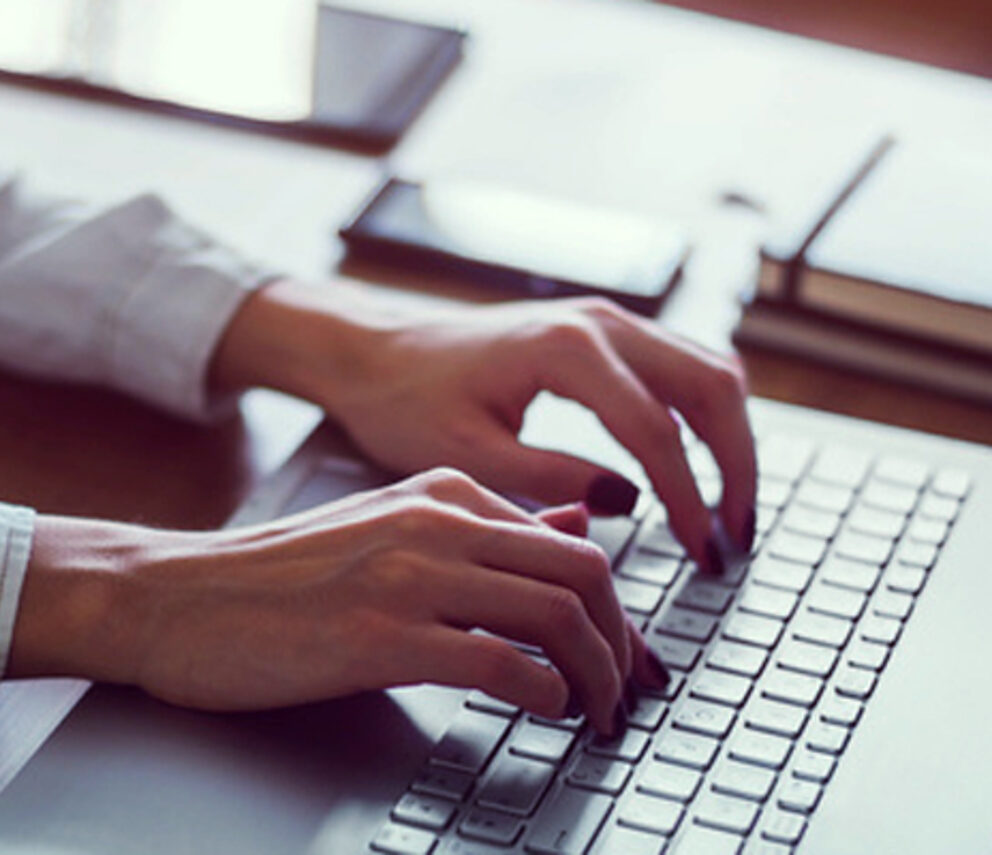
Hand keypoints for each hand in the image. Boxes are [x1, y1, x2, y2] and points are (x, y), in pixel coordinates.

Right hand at [9, 470, 668, 736]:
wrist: (176, 598)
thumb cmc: (276, 577)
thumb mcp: (387, 528)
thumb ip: (480, 529)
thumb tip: (576, 524)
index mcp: (442, 490)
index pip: (572, 540)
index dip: (618, 609)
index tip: (625, 656)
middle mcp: (436, 521)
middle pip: (584, 573)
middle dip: (624, 644)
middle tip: (627, 693)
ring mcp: (409, 576)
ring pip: (556, 614)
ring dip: (595, 676)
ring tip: (595, 714)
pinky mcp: (381, 636)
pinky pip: (501, 663)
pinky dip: (544, 694)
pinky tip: (544, 712)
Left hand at [212, 280, 757, 571]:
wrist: (374, 351)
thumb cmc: (403, 401)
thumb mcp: (465, 455)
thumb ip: (548, 478)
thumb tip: (628, 502)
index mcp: (565, 348)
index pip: (656, 430)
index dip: (688, 499)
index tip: (703, 555)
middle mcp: (598, 322)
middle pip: (711, 387)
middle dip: (736, 467)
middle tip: (735, 538)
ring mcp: (605, 320)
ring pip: (708, 371)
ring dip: (731, 440)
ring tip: (727, 515)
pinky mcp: (602, 333)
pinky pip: (682, 367)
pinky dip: (704, 418)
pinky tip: (697, 473)